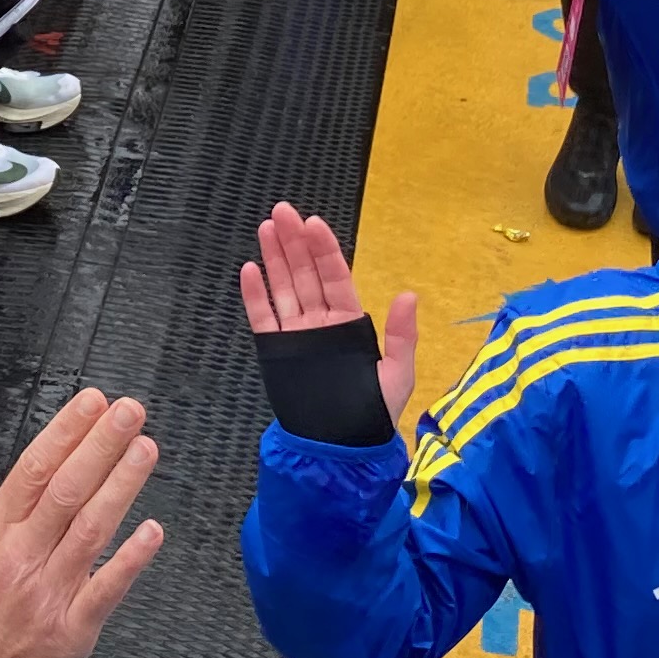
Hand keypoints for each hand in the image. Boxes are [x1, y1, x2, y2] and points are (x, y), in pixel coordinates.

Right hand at [239, 201, 418, 417]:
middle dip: (293, 242)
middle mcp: (321, 322)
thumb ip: (402, 335)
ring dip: (273, 258)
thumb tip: (410, 294)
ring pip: (282, 288)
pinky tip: (249, 269)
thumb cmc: (374, 411)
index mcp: (349, 321)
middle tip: (281, 211)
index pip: (335, 276)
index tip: (313, 222)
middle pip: (305, 274)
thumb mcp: (397, 373)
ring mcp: (296, 334)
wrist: (342, 446)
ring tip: (265, 227)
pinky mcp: (276, 351)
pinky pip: (263, 318)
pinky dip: (254, 295)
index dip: (324, 249)